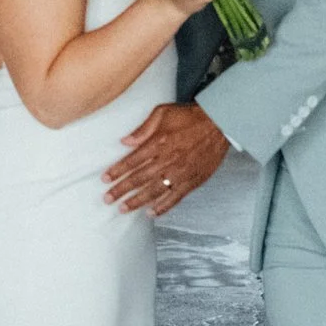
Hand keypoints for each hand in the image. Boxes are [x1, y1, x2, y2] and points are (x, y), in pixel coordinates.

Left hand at [104, 101, 229, 215]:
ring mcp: (180, 172)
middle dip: (121, 190)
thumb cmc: (191, 117)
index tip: (105, 179)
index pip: (132, 161)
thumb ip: (143, 128)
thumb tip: (125, 141)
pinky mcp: (193, 180)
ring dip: (137, 201)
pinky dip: (162, 207)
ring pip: (154, 191)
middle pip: (139, 179)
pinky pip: (175, 197)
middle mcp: (168, 160)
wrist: (220, 123)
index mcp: (159, 143)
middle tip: (108, 199)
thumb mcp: (163, 112)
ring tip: (123, 209)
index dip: (117, 171)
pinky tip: (151, 213)